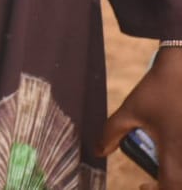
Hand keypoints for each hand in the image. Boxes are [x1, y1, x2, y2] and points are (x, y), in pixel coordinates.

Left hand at [100, 46, 181, 189]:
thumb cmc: (156, 90)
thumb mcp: (130, 110)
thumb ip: (111, 132)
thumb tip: (97, 152)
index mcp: (175, 151)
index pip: (171, 187)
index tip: (141, 185)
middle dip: (169, 187)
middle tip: (150, 183)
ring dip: (177, 178)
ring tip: (161, 175)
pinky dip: (181, 166)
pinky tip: (173, 160)